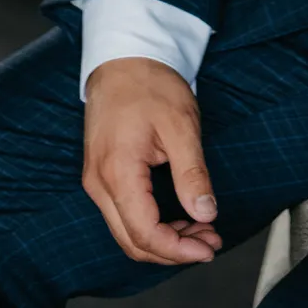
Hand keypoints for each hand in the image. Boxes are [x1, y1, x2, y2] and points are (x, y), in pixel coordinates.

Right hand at [83, 57, 221, 264]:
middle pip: (133, 241)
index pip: (145, 233)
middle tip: (210, 241)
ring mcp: (96, 180)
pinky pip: (123, 214)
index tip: (209, 248)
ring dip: (164, 239)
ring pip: (126, 231)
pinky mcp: (101, 175)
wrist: (123, 58)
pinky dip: (151, 224)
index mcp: (118, 172)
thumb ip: (192, 174)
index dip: (179, 250)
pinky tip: (179, 217)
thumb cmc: (151, 85)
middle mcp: (99, 183)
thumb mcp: (181, 125)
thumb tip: (206, 214)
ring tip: (201, 229)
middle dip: (174, 250)